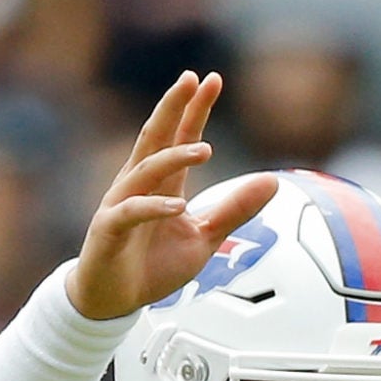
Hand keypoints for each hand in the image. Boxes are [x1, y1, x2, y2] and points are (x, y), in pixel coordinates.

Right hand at [66, 70, 276, 321]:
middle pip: (156, 138)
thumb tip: (272, 180)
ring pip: (145, 170)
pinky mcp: (108, 229)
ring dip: (174, 157)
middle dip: (174, 107)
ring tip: (205, 150)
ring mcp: (121, 204)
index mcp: (162, 183)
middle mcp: (138, 184)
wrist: (113, 301)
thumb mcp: (205, 237)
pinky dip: (153, 207)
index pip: (180, 137)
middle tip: (191, 79)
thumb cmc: (153, 267)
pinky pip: (130, 212)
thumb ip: (235, 209)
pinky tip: (178, 206)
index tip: (212, 79)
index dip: (195, 109)